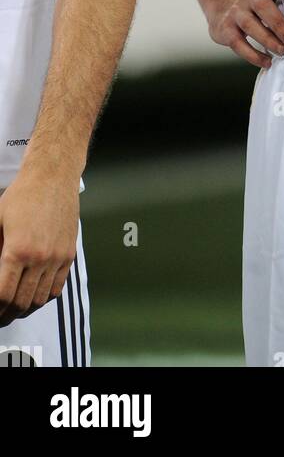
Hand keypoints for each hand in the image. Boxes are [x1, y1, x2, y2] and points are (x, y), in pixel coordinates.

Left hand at [0, 166, 79, 324]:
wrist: (53, 177)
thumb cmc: (23, 195)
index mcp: (18, 249)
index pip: (3, 295)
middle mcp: (40, 257)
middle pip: (21, 302)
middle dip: (6, 315)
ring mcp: (57, 257)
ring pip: (39, 299)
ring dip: (24, 310)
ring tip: (13, 310)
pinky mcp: (68, 254)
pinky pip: (57, 287)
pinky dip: (43, 298)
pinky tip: (33, 296)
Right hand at [204, 0, 283, 68]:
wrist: (226, 2)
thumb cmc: (262, 4)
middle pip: (262, 6)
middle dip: (278, 23)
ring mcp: (236, 11)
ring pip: (250, 25)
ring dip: (268, 41)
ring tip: (283, 52)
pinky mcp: (226, 28)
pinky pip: (239, 44)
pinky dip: (254, 55)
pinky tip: (267, 62)